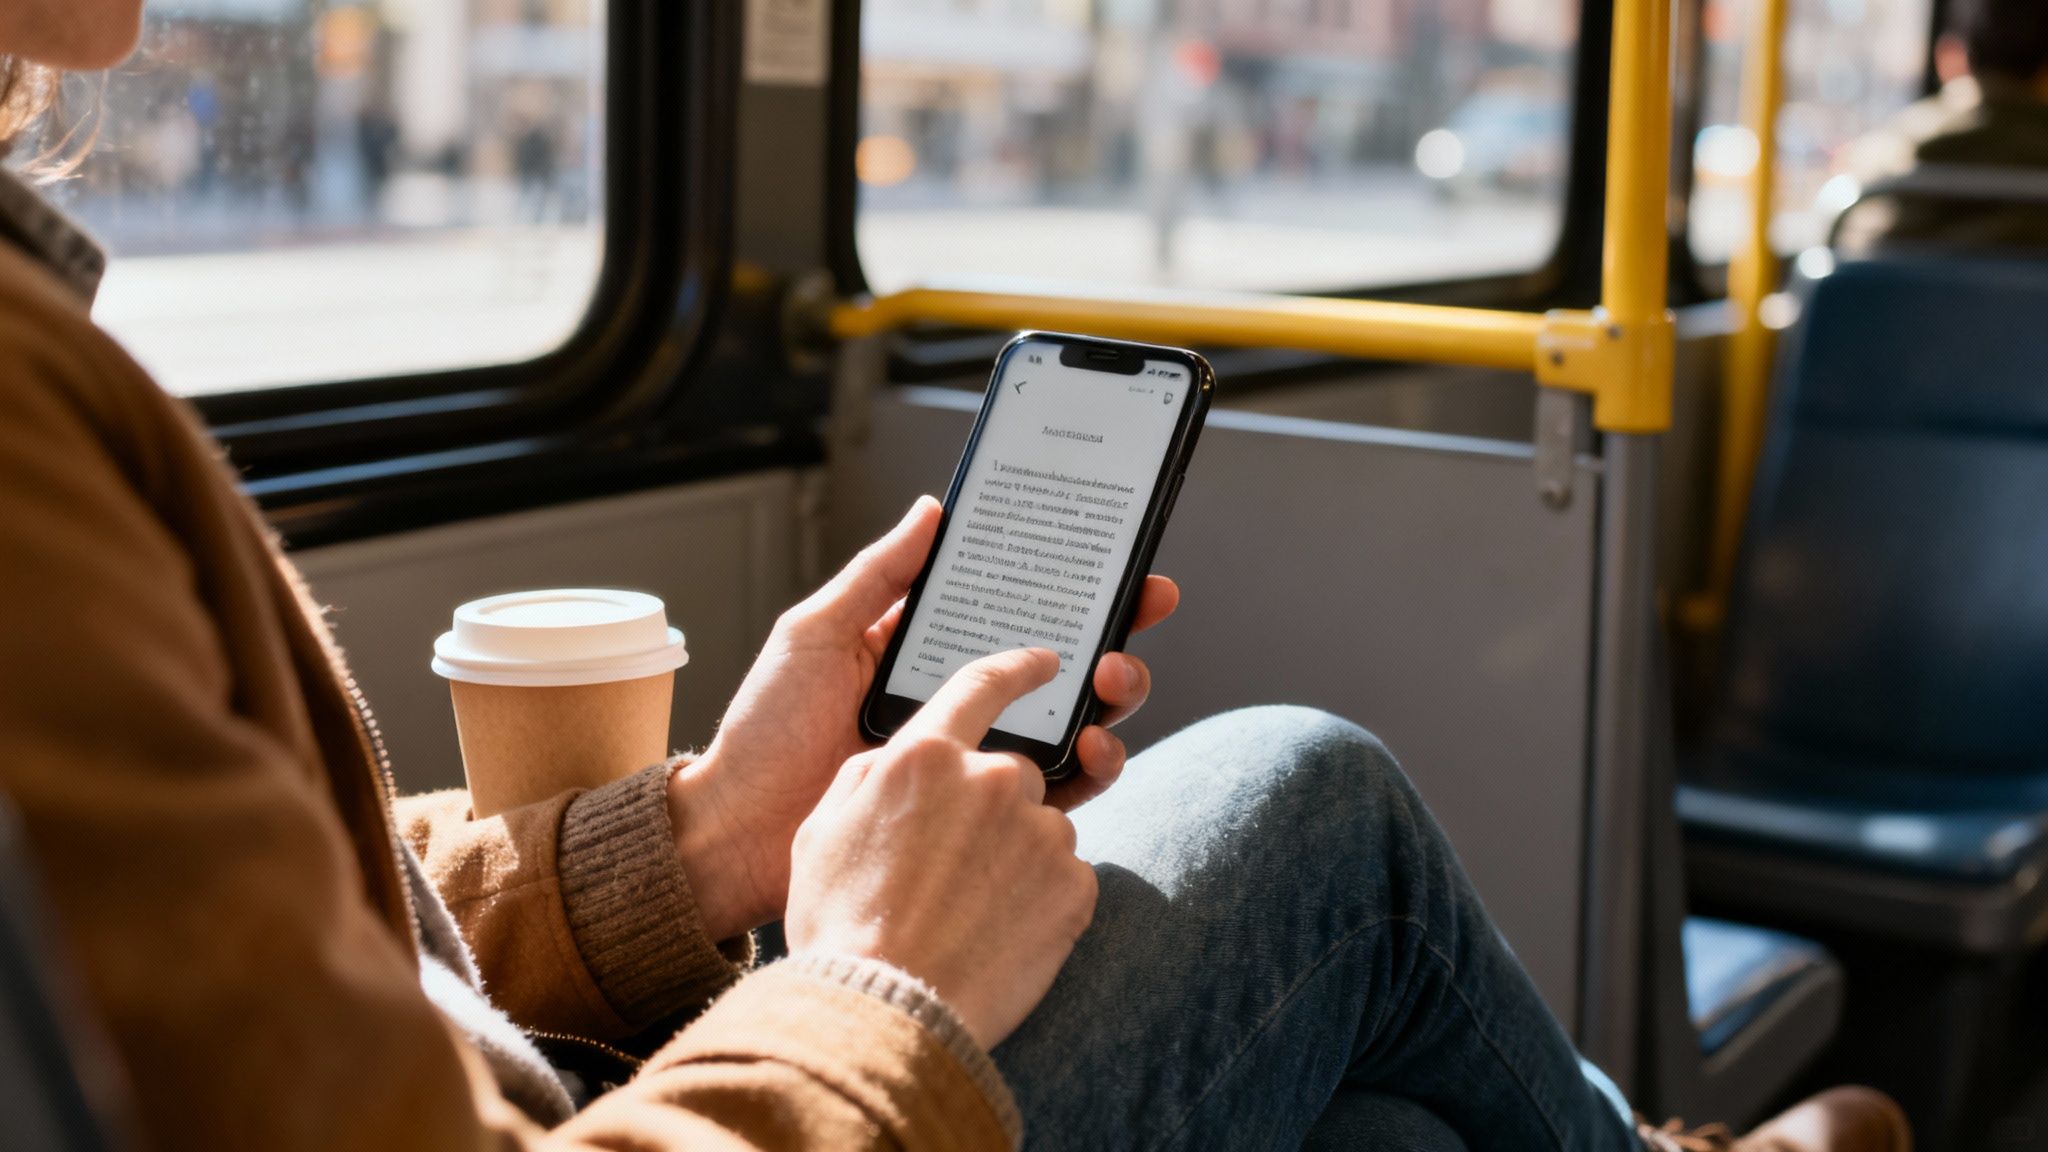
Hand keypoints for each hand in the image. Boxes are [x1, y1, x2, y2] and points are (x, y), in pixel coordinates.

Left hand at [672, 497, 1176, 937]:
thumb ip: (878, 575)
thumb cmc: (766, 731)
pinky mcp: (981, 817)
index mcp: (930, 654)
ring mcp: (977, 761)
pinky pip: (1055, 793)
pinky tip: (1094, 749)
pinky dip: (1091, 770)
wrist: (738, 834)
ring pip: (1074, 724)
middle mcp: (965, 705)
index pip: (1018, 612)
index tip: (1123, 566)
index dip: (1077, 589)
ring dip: (1112, 699)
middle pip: (1066, 667)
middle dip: (1115, 638)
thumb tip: (934, 509)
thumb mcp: (815, 633)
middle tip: (1131, 623)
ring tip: (1111, 684)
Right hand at [783, 648, 1096, 1049]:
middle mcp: (992, 779)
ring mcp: (1040, 832)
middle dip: (993, 812)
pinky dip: (1042, 902)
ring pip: (1041, 830)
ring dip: (1017, 860)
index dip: (1017, 668)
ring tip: (969, 914)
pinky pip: (1066, 879)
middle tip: (954, 871)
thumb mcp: (822, 830)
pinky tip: (999, 936)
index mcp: (926, 756)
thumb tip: (896, 759)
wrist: (885, 1010)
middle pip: (1015, 774)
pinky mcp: (1074, 885)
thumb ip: (869, 776)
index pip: (983, 685)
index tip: (1045, 663)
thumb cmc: (841, 925)